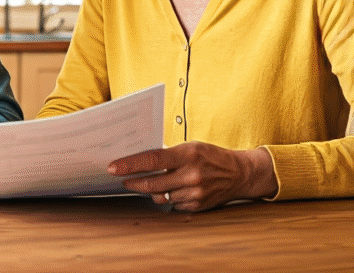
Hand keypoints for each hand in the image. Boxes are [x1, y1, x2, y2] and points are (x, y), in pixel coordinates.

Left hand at [108, 142, 277, 211]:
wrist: (240, 173)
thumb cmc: (211, 156)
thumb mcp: (191, 147)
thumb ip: (168, 155)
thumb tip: (140, 163)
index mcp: (188, 154)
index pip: (152, 160)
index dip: (129, 165)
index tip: (113, 167)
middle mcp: (191, 175)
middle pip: (152, 183)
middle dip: (133, 182)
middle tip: (122, 180)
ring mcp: (195, 193)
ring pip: (160, 196)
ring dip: (152, 190)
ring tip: (151, 182)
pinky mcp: (197, 206)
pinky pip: (172, 204)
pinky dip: (169, 197)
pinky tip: (173, 189)